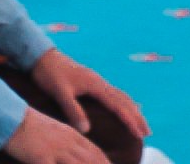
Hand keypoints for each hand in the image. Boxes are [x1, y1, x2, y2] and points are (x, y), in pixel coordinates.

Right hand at [0, 109, 107, 163]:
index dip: (106, 163)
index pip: (96, 152)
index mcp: (72, 135)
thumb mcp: (54, 131)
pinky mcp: (42, 158)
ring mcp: (56, 151)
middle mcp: (68, 143)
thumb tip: (76, 151)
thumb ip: (67, 141)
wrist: (11, 118)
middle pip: (92, 160)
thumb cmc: (31, 126)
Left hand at [28, 49, 148, 145]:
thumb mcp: (59, 93)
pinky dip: (123, 103)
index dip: (130, 120)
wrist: (42, 56)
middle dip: (137, 116)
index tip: (140, 133)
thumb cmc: (49, 74)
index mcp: (95, 85)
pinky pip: (113, 94)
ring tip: (140, 123)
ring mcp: (96, 81)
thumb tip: (86, 130)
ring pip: (120, 96)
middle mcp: (99, 82)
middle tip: (148, 132)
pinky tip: (121, 109)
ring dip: (132, 110)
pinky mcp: (92, 82)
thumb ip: (73, 110)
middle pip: (124, 100)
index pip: (118, 105)